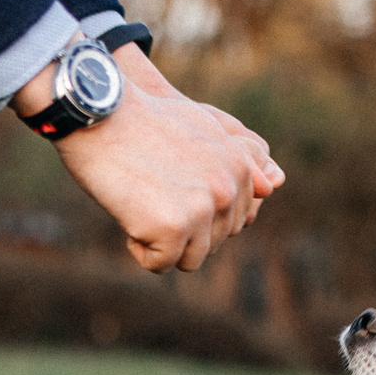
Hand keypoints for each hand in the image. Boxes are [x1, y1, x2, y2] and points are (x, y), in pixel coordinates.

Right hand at [13, 44, 282, 271]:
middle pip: (211, 243)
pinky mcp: (176, 227)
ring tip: (142, 200)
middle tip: (150, 187)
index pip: (231, 223)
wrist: (101, 110)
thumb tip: (274, 185)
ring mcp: (205, 209)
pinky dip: (139, 247)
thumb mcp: (202, 126)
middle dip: (179, 228)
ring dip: (160, 241)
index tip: (169, 184)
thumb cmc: (142, 118)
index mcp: (241, 168)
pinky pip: (159, 264)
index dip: (194, 212)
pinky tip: (130, 210)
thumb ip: (240, 155)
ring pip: (189, 259)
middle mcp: (230, 190)